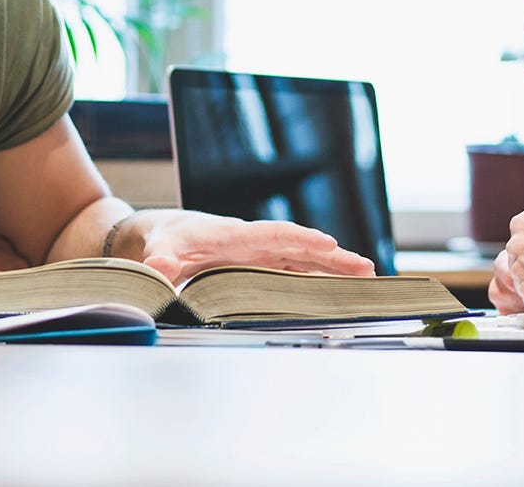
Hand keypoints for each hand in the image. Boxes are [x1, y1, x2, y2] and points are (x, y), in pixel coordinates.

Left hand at [121, 210, 375, 283]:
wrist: (168, 234)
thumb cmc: (167, 239)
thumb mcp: (160, 250)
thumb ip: (161, 262)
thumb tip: (157, 270)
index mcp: (235, 235)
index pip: (274, 235)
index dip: (302, 240)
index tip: (329, 245)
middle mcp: (255, 243)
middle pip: (300, 248)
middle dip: (332, 257)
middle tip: (365, 268)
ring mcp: (262, 255)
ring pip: (303, 260)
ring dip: (333, 268)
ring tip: (366, 277)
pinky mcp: (262, 266)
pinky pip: (295, 271)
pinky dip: (318, 278)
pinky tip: (339, 289)